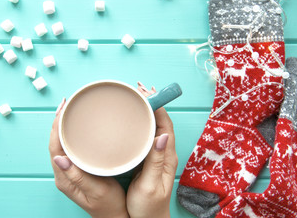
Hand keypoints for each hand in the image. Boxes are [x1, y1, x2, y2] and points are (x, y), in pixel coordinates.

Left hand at [49, 98, 128, 217]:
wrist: (115, 217)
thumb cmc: (109, 205)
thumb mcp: (96, 191)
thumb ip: (78, 176)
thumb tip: (59, 158)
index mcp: (64, 178)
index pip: (54, 146)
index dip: (56, 126)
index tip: (62, 108)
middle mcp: (63, 173)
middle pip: (55, 142)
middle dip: (59, 122)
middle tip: (67, 104)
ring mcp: (70, 172)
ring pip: (62, 144)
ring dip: (64, 127)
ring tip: (70, 111)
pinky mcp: (77, 171)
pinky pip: (69, 148)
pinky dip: (71, 135)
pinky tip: (78, 129)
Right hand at [126, 82, 177, 217]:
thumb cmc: (149, 207)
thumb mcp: (150, 185)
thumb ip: (155, 161)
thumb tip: (162, 135)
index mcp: (166, 157)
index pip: (165, 125)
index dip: (158, 107)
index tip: (147, 92)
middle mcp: (163, 153)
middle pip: (160, 122)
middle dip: (150, 104)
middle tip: (137, 90)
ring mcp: (156, 156)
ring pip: (153, 128)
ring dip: (145, 112)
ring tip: (133, 100)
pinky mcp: (148, 160)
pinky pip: (146, 137)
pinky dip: (139, 125)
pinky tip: (130, 122)